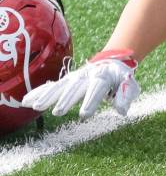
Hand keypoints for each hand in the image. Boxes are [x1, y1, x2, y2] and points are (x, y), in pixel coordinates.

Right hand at [22, 49, 140, 118]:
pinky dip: (39, 92)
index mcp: (103, 77)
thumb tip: (122, 110)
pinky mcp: (66, 81)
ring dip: (48, 96)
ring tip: (36, 107)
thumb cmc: (120, 77)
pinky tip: (26, 101)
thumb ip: (125, 95)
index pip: (97, 89)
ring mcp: (74, 78)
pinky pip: (50, 87)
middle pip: (75, 88)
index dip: (91, 101)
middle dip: (66, 99)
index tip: (84, 115)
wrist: (111, 60)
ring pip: (60, 86)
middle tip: (58, 112)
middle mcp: (86, 76)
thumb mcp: (128, 84)